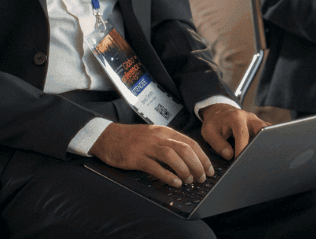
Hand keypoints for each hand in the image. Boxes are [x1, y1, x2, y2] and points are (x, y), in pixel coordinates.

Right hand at [91, 123, 212, 186]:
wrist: (107, 136)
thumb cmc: (131, 139)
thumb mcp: (153, 135)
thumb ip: (169, 143)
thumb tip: (189, 159)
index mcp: (164, 131)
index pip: (190, 143)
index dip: (202, 157)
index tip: (209, 169)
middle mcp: (158, 137)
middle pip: (184, 149)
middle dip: (197, 165)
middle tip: (201, 178)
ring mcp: (146, 147)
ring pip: (172, 156)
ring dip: (185, 170)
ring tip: (189, 181)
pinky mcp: (136, 157)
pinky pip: (155, 166)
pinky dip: (168, 176)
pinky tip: (175, 183)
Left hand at [199, 103, 265, 159]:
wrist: (220, 111)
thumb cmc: (214, 122)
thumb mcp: (209, 132)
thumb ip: (218, 144)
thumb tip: (230, 156)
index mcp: (236, 118)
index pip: (242, 134)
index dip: (242, 148)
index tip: (240, 160)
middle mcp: (249, 118)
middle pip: (262, 129)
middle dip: (261, 143)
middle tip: (258, 158)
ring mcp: (257, 121)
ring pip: (268, 131)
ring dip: (267, 143)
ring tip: (264, 157)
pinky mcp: (260, 126)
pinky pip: (269, 133)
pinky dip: (269, 141)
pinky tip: (266, 153)